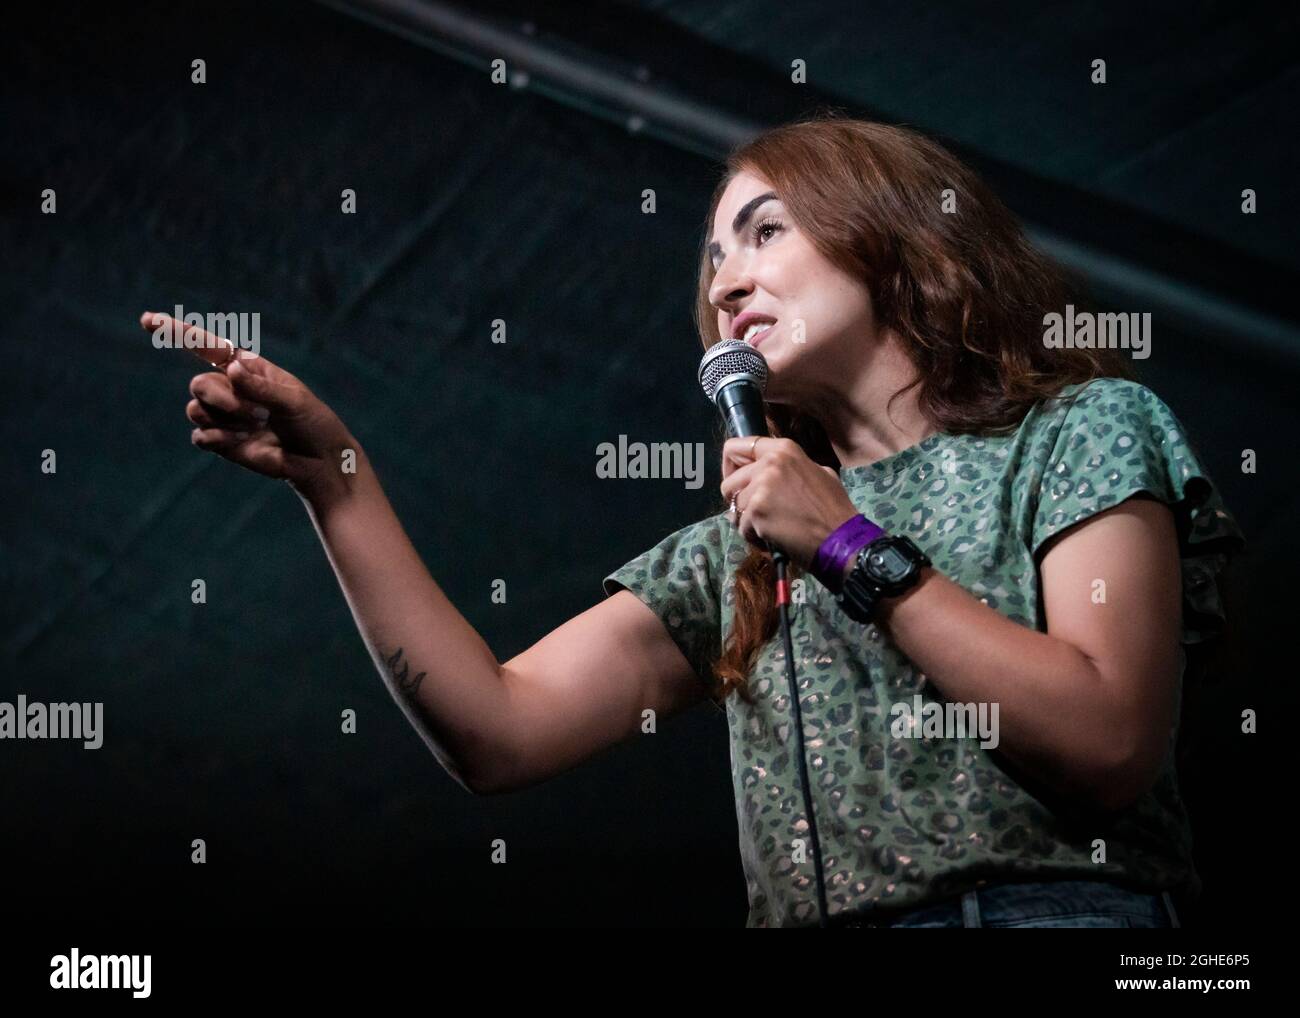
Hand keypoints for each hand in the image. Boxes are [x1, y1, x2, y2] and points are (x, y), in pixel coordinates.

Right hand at [141, 311, 361, 506]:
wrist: (316, 461)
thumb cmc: (311, 422)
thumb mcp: (293, 400)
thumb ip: (261, 386)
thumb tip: (230, 369)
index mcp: (247, 367)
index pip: (205, 346)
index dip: (176, 332)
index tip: (147, 320)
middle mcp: (229, 387)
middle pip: (199, 385)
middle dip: (225, 401)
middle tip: (258, 414)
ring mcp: (222, 415)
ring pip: (196, 409)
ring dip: (226, 420)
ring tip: (256, 427)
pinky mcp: (220, 441)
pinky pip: (200, 435)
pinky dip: (219, 439)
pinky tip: (243, 442)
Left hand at [719, 436, 859, 569]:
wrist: (841, 540)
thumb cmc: (834, 509)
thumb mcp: (818, 472)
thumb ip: (790, 467)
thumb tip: (769, 470)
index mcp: (783, 449)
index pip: (735, 447)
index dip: (729, 466)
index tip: (737, 482)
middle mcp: (769, 463)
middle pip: (729, 483)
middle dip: (738, 502)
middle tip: (756, 515)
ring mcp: (761, 487)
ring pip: (734, 507)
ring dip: (747, 522)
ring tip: (769, 530)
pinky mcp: (757, 512)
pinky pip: (742, 527)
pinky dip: (754, 537)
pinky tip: (773, 540)